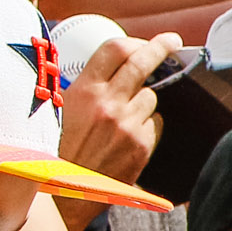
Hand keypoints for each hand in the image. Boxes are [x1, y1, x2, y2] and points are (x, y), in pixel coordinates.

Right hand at [58, 32, 173, 186]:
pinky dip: (145, 127)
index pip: (115, 49)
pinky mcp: (141, 145)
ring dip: (142, 102)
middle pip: (142, 63)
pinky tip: (126, 139)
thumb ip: (85, 87)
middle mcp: (107, 104)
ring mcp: (127, 125)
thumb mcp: (60, 110)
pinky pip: (154, 124)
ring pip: (150, 97)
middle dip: (161, 48)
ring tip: (122, 120)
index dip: (138, 40)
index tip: (153, 39)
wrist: (65, 191)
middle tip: (172, 42)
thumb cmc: (59, 150)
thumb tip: (112, 66)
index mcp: (83, 91)